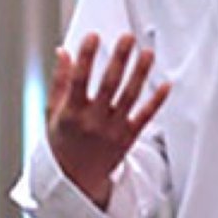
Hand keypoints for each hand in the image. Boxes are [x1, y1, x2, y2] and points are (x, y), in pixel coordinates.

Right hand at [46, 32, 166, 207]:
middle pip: (108, 85)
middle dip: (119, 60)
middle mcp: (92, 121)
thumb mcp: (52, 113)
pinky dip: (156, 101)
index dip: (86, 58)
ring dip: (140, 74)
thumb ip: (58, 82)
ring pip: (129, 97)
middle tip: (128, 37)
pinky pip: (145, 117)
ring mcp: (112, 130)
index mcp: (71, 114)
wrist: (76, 180)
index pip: (78, 81)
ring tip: (148, 53)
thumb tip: (63, 51)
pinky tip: (165, 84)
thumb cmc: (62, 141)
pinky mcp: (128, 138)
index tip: (94, 36)